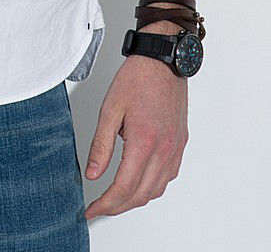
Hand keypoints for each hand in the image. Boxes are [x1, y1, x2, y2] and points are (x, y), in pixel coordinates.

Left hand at [82, 44, 187, 219]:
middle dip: (117, 207)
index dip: (105, 204)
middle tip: (99, 207)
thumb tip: (93, 174)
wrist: (163, 61)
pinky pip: (167, 177)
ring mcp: (175, 149)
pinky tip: (138, 182)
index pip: (124, 188)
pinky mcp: (180, 144)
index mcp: (144, 142)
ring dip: (134, 199)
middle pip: (140, 195)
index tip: (91, 210)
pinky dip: (150, 187)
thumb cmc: (137, 78)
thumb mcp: (110, 109)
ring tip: (115, 198)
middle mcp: (164, 150)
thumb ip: (101, 144)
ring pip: (155, 190)